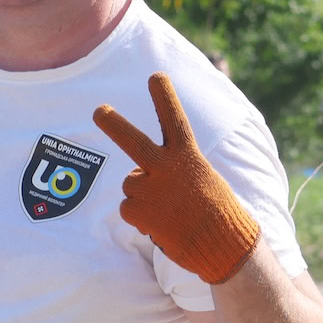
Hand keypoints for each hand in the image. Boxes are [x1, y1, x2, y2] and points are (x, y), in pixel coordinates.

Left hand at [93, 73, 260, 284]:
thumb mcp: (203, 177)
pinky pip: (128, 209)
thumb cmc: (217, 212)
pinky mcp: (136, 212)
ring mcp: (149, 189)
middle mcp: (165, 168)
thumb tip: (142, 176)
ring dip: (141, 196)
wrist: (223, 246)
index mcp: (188, 156)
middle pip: (133, 141)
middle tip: (98, 110)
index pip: (174, 120)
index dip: (164, 96)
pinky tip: (161, 224)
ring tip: (168, 211)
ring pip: (130, 184)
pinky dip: (140, 218)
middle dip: (113, 124)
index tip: (155, 76)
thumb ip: (175, 169)